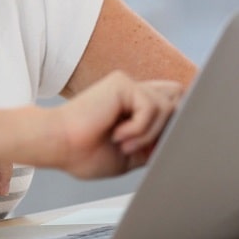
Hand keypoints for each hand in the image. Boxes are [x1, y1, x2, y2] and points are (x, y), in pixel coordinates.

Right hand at [53, 72, 181, 178]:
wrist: (59, 147)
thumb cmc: (84, 153)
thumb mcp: (130, 155)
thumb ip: (154, 144)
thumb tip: (179, 139)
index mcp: (134, 108)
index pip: (172, 102)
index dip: (178, 120)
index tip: (166, 144)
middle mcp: (133, 92)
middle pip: (177, 99)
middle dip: (170, 126)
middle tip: (145, 145)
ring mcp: (128, 86)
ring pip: (167, 107)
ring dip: (149, 134)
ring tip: (123, 143)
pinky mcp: (122, 83)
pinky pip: (151, 108)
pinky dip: (139, 129)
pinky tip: (117, 135)